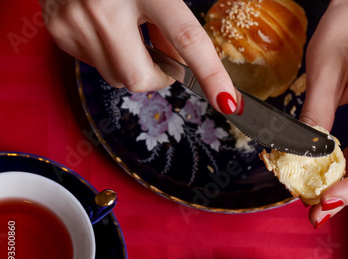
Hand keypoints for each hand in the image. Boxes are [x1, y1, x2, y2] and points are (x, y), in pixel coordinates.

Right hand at [40, 0, 238, 113]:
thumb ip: (173, 20)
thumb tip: (180, 63)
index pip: (187, 40)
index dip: (211, 75)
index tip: (228, 101)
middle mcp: (106, 8)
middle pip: (142, 77)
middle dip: (159, 77)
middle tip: (162, 58)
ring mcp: (77, 22)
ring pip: (118, 78)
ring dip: (133, 66)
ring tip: (128, 31)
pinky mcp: (59, 32)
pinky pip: (95, 67)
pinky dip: (109, 57)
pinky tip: (106, 29)